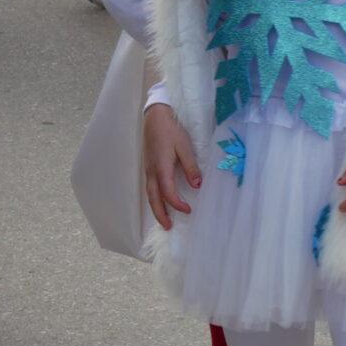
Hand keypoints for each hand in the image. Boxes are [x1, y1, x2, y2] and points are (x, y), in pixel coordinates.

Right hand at [143, 103, 200, 230]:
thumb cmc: (171, 130)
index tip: (189, 210)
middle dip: (160, 214)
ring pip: (149, 194)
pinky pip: (149, 188)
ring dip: (156, 208)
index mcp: (161, 168)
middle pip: (153, 199)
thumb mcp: (185, 146)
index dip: (177, 204)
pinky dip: (154, 198)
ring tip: (164, 219)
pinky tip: (160, 201)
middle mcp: (151, 172)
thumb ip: (191, 166)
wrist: (155, 117)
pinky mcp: (148, 167)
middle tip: (168, 227)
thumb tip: (197, 185)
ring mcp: (148, 170)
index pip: (168, 193)